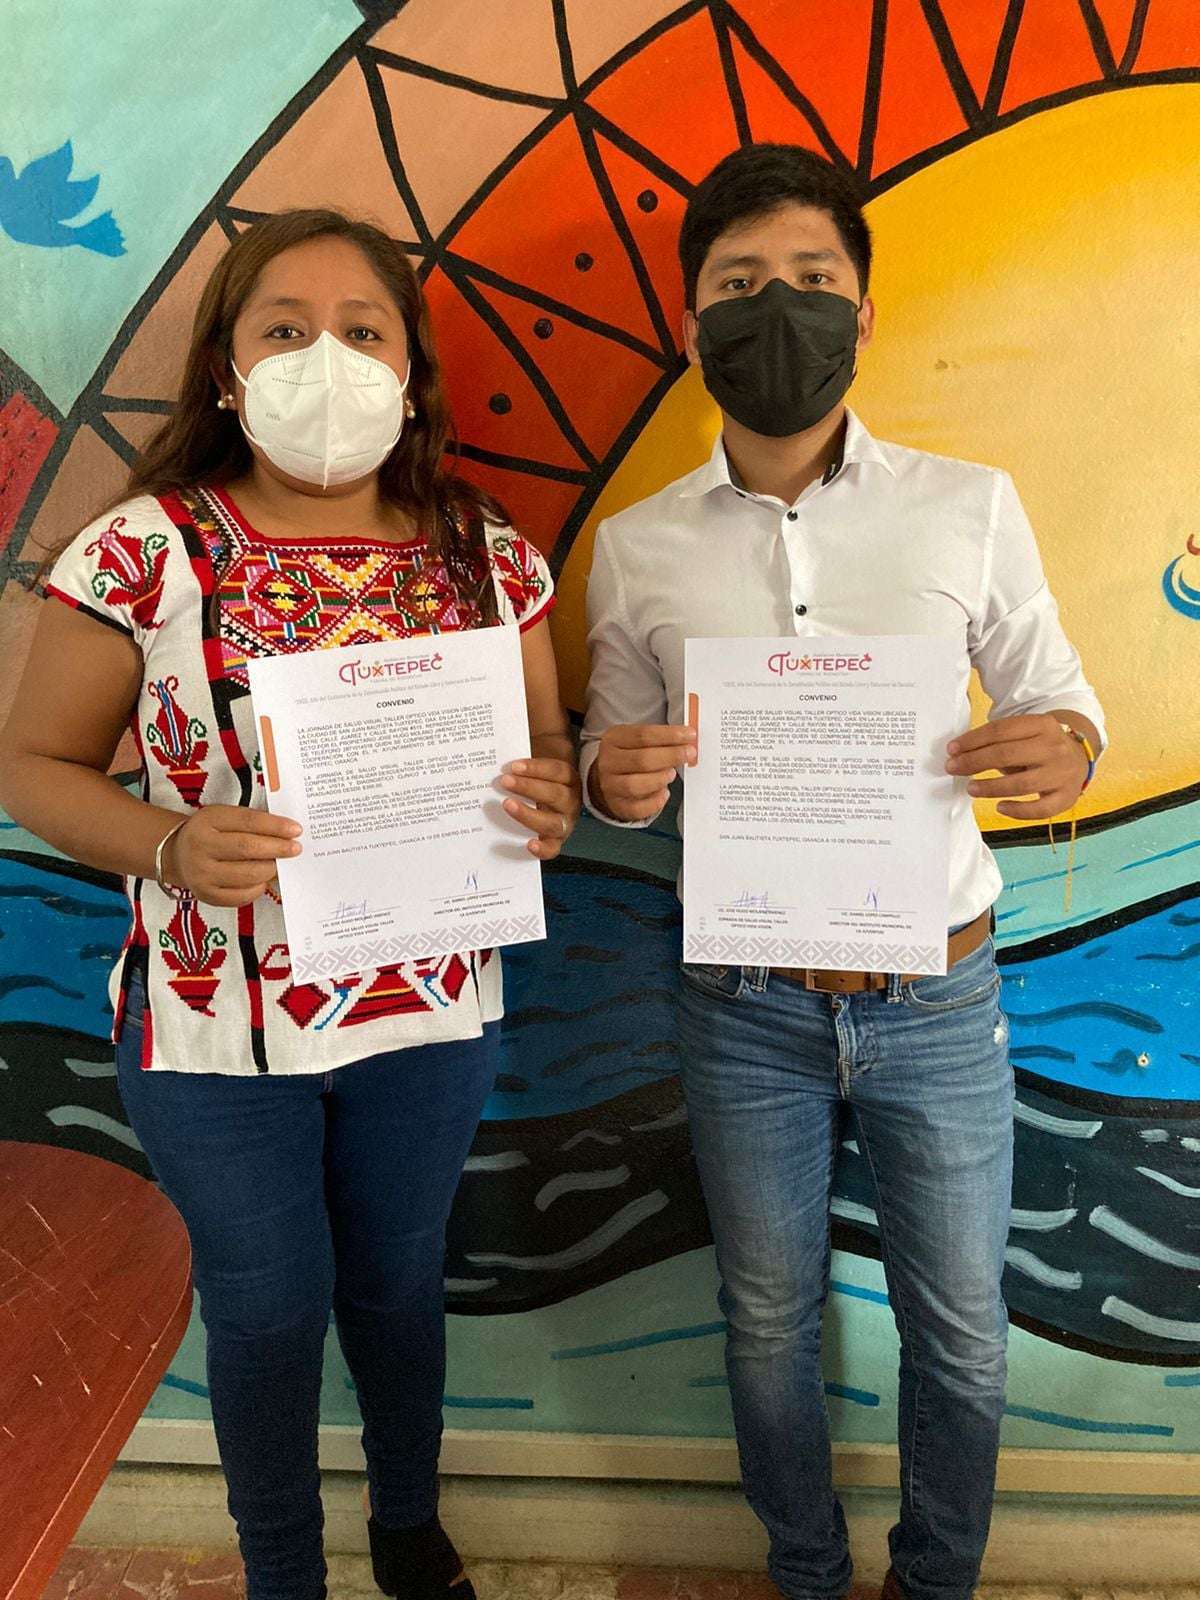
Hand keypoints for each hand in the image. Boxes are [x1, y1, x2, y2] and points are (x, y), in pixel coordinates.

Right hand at [161, 806, 301, 906]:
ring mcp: (202, 874)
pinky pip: (242, 895)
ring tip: (280, 864)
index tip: (296, 830)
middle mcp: (201, 847)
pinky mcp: (207, 895)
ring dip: (271, 869)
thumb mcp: (224, 817)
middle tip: (296, 849)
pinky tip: (263, 878)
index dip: (275, 826)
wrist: (178, 855)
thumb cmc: (210, 833)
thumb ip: (252, 822)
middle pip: (248, 848)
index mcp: (208, 820)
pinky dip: (259, 887)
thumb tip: (287, 833)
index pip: (248, 822)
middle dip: (278, 849)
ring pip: (248, 874)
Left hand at [499, 758, 580, 859]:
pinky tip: (529, 844)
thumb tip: (502, 741)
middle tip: (505, 781)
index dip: (536, 768)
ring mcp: (564, 823)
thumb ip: (522, 755)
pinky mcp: (555, 841)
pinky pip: (552, 848)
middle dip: (529, 788)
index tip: (514, 766)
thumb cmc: (535, 778)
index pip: (557, 771)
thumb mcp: (533, 762)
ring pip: (553, 822)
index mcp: (568, 779)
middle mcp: (570, 801)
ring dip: (529, 814)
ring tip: (507, 805)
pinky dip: (542, 849)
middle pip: (556, 795)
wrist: (540, 797)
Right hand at [591, 723, 697, 821]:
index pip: (643, 735)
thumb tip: (687, 739)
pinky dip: (655, 802)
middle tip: (689, 754)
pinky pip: (637, 808)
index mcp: (613, 739)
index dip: (670, 735)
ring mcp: (610, 785)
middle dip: (671, 756)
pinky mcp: (617, 805)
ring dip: (660, 779)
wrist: (609, 778)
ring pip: (635, 785)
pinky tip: (664, 792)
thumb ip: (660, 739)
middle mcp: (608, 762)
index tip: (689, 735)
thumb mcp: (637, 740)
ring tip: (671, 774)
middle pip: (641, 760)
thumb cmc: (630, 756)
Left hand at [945, 714, 1088, 820]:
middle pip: (1007, 755)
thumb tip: (959, 753)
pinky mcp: (1067, 797)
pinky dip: (1018, 811)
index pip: (1000, 730)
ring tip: (971, 788)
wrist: (1078, 757)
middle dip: (974, 762)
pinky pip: (1040, 809)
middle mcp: (1054, 747)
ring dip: (991, 787)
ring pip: (1022, 784)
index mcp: (1042, 724)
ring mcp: (1063, 773)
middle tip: (954, 768)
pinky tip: (999, 807)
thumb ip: (999, 741)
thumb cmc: (1039, 746)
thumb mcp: (1025, 733)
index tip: (952, 749)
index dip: (972, 740)